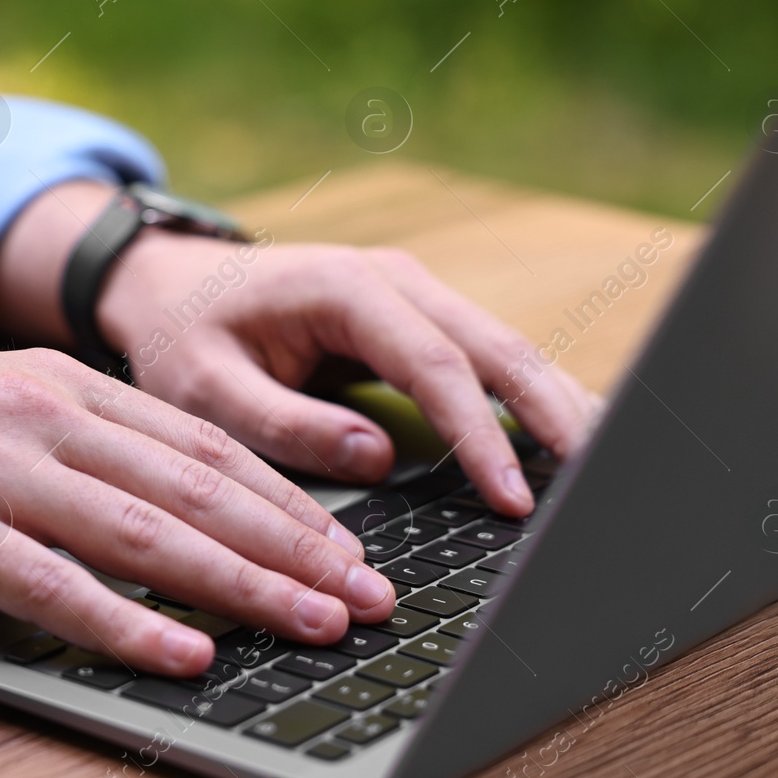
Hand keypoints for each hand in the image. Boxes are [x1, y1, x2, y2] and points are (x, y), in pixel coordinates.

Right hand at [0, 349, 394, 675]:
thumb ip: (71, 448)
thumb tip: (163, 510)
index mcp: (61, 387)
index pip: (204, 445)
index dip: (287, 500)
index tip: (351, 547)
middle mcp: (40, 415)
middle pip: (196, 487)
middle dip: (296, 546)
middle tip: (368, 596)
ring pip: (142, 530)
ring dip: (239, 583)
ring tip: (311, 623)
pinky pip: (48, 581)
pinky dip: (123, 621)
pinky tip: (183, 652)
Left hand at [96, 232, 601, 515]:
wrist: (170, 283)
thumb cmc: (184, 335)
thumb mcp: (206, 389)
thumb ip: (285, 424)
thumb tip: (377, 459)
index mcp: (343, 288)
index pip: (436, 366)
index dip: (482, 436)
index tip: (514, 498)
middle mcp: (392, 279)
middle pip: (496, 346)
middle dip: (554, 413)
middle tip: (604, 480)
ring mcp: (411, 292)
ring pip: (504, 347)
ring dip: (555, 402)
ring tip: (607, 463)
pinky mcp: (416, 316)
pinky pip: (485, 356)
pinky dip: (528, 395)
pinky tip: (565, 435)